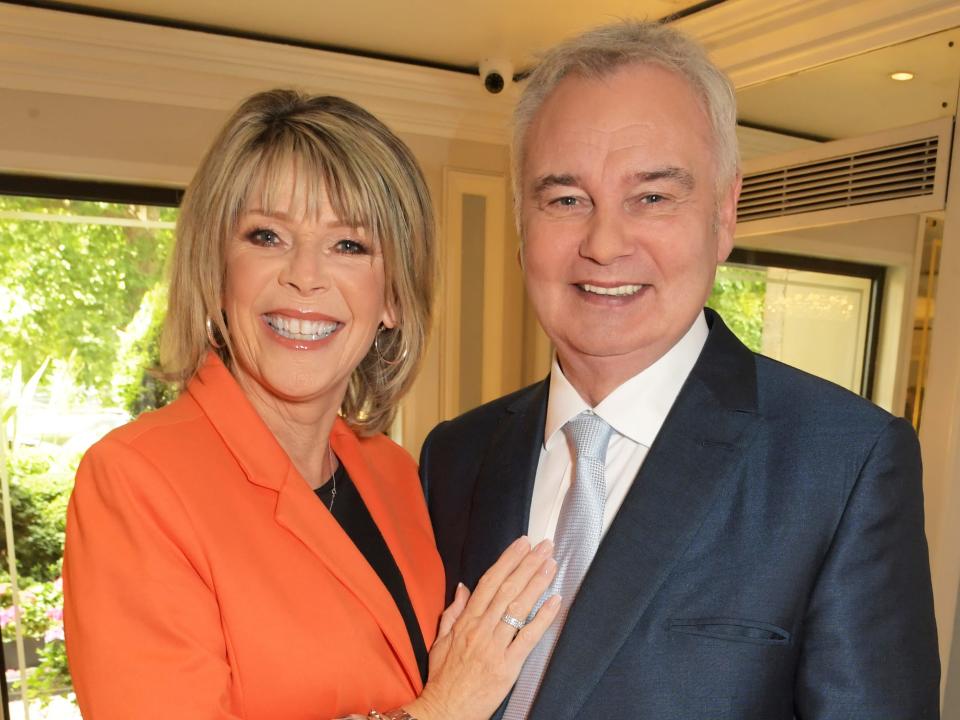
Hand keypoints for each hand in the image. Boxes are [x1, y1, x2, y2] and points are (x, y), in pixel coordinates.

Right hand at [405, 537, 559, 719]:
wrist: (446, 710)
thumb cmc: (443, 678)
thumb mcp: (440, 641)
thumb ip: (452, 612)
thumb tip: (463, 587)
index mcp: (465, 621)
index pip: (489, 582)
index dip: (507, 561)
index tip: (522, 544)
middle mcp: (481, 629)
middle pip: (507, 589)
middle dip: (527, 564)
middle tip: (544, 546)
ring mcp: (495, 647)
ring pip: (519, 607)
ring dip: (537, 583)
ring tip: (551, 565)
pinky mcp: (508, 666)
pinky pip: (528, 637)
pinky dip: (543, 618)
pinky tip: (555, 602)